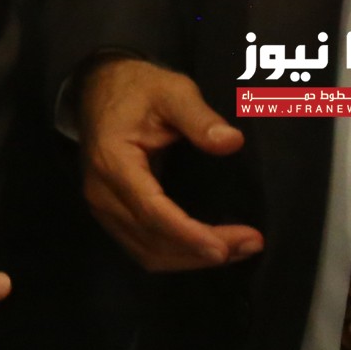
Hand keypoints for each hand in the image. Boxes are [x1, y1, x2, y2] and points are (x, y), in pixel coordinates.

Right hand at [76, 56, 261, 270]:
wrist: (99, 89)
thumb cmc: (138, 90)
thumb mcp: (171, 91)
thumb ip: (199, 116)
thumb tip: (232, 142)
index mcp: (114, 161)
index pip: (152, 211)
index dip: (189, 234)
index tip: (227, 247)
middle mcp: (102, 192)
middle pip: (153, 241)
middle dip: (201, 251)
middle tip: (250, 243)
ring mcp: (102, 207)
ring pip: (148, 254)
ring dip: (192, 259)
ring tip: (237, 249)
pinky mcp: (111, 215)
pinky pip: (144, 250)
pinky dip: (178, 256)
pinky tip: (208, 248)